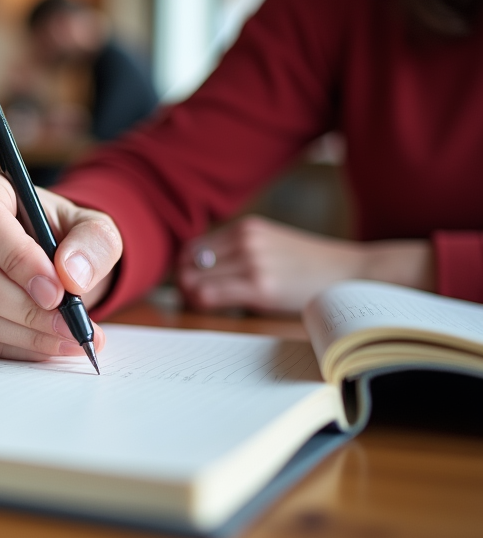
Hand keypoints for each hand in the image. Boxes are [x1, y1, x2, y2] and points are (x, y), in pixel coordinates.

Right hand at [0, 168, 122, 359]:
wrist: (56, 260)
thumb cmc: (68, 235)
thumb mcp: (95, 227)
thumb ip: (93, 241)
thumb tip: (72, 274)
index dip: (15, 257)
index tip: (56, 289)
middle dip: (25, 307)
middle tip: (72, 322)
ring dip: (26, 333)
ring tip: (72, 336)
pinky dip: (17, 348)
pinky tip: (51, 344)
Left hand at [178, 215, 434, 313]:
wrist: (352, 274)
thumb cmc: (311, 266)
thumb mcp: (271, 244)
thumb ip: (238, 251)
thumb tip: (197, 271)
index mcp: (246, 228)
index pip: (193, 247)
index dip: (186, 268)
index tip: (191, 283)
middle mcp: (245, 240)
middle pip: (189, 263)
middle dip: (185, 283)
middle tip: (194, 299)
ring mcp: (252, 262)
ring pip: (194, 279)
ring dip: (192, 295)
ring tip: (207, 306)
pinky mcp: (260, 287)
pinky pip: (209, 295)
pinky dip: (202, 304)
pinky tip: (216, 310)